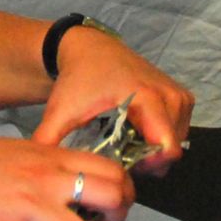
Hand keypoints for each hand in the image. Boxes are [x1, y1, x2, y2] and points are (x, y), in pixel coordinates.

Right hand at [0, 131, 136, 220]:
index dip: (122, 192)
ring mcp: (29, 205)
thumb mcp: (24, 151)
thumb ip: (55, 167)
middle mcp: (48, 179)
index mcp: (54, 157)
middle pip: (112, 199)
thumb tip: (82, 188)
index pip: (113, 171)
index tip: (111, 204)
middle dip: (113, 220)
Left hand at [30, 27, 194, 176]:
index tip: (125, 163)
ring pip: (177, 141)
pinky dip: (162, 136)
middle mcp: (169, 95)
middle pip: (172, 149)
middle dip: (149, 159)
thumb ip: (49, 140)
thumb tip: (38, 172)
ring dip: (155, 148)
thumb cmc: (79, 78)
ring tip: (127, 141)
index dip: (148, 165)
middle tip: (122, 153)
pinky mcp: (181, 96)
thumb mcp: (61, 110)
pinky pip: (180, 129)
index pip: (168, 147)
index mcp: (147, 97)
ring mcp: (179, 95)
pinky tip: (138, 131)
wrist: (89, 48)